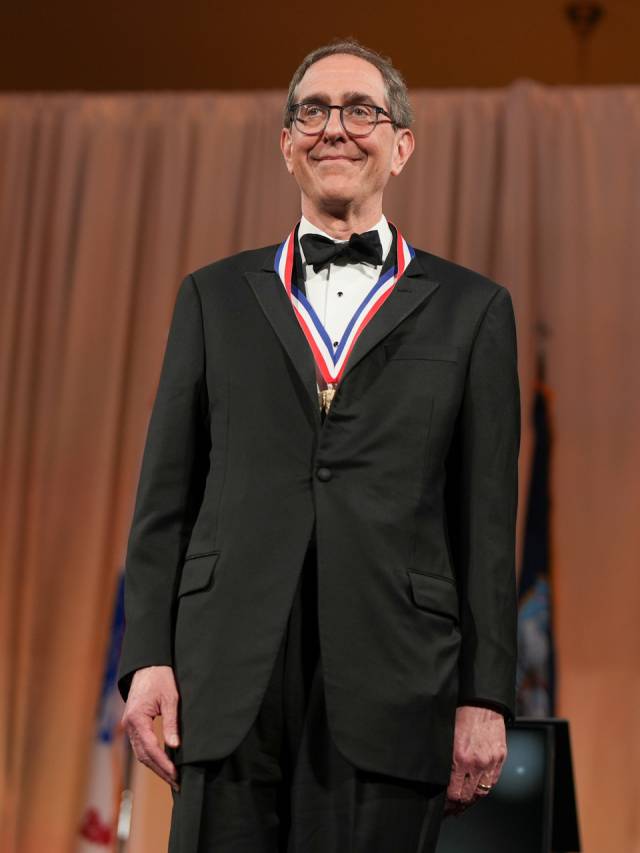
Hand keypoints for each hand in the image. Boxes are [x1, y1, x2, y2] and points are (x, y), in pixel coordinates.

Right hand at [121, 665, 180, 790]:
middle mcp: (130, 725)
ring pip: (141, 753)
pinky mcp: (133, 724)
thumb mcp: (171, 698)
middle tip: (177, 782)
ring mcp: (129, 726)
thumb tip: (175, 746)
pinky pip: (141, 746)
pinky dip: (152, 756)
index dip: (164, 764)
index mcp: (137, 719)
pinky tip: (164, 763)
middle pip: (144, 756)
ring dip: (156, 766)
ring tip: (172, 777)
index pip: (150, 748)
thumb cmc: (161, 678)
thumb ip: (171, 723)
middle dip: (160, 770)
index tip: (176, 774)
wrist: (148, 664)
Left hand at [444, 705, 506, 816]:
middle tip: (451, 811)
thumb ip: (445, 758)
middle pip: (467, 796)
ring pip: (481, 793)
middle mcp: (476, 763)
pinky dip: (483, 790)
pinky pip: (492, 783)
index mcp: (459, 757)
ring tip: (462, 805)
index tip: (443, 808)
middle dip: (457, 806)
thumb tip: (438, 777)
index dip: (447, 804)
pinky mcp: (500, 758)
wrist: (482, 703)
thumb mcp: (446, 736)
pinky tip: (476, 793)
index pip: (452, 792)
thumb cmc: (461, 715)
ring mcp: (490, 762)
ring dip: (471, 801)